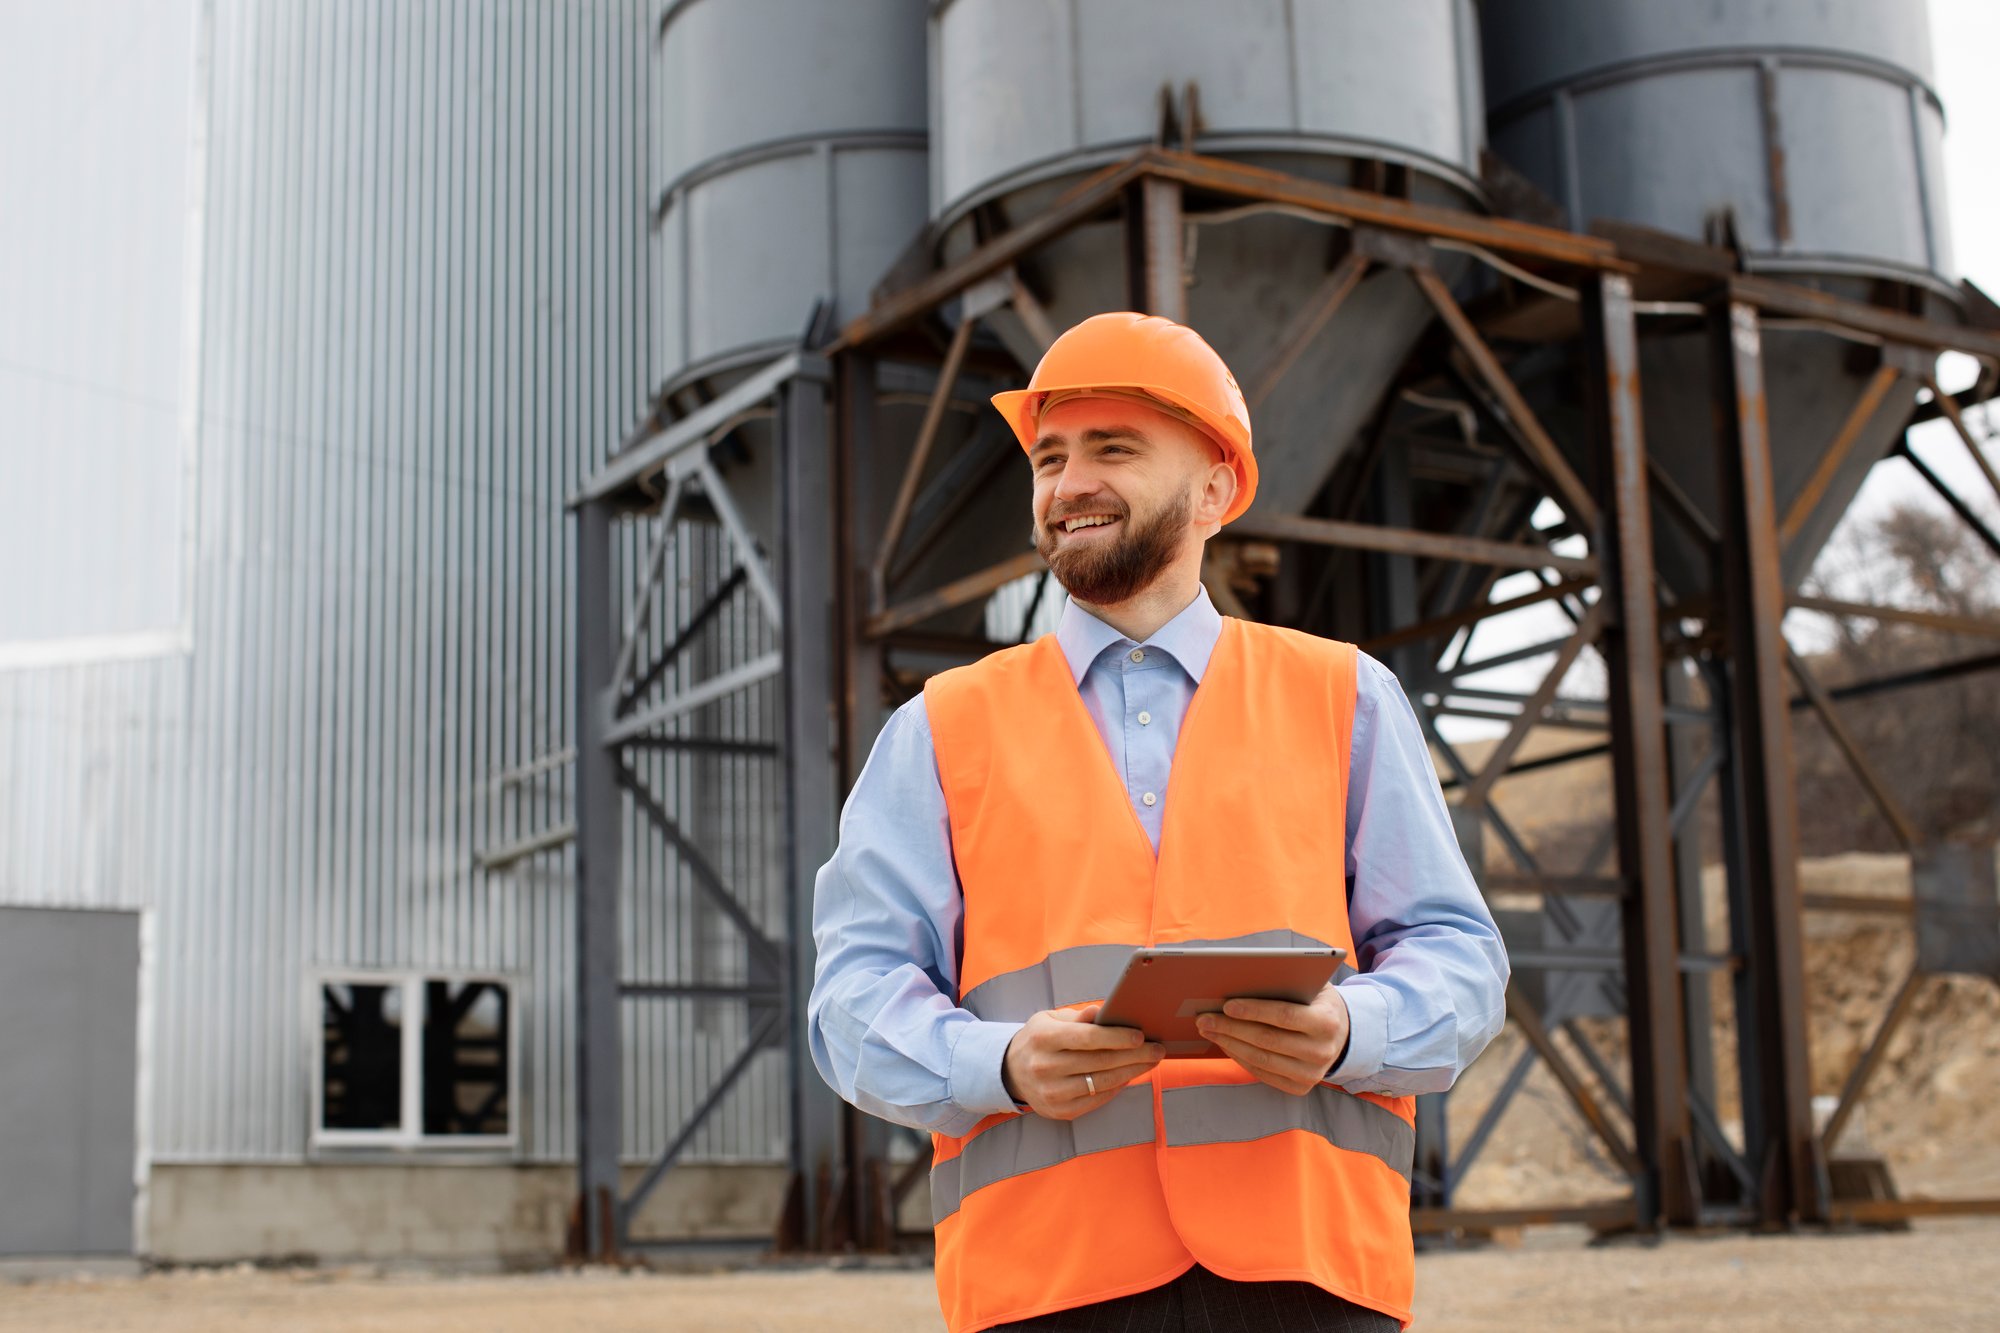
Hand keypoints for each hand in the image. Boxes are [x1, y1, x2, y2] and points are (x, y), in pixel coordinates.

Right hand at [1001, 1005, 1164, 1120]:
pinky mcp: (1060, 1111)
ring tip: (1150, 1062)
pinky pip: (1096, 1100)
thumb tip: (1104, 1011)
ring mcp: (1052, 1092)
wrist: (1009, 1072)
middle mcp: (1045, 1067)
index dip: (1116, 1037)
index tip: (1140, 1036)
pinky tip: (1129, 1076)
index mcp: (1044, 1038)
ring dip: (1131, 1073)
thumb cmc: (1038, 1040)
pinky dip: (1116, 1088)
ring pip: (1102, 1083)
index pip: (1087, 1038)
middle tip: (1157, 1049)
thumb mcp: (1050, 1019)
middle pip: (1100, 1062)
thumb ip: (1079, 1017)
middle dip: (1134, 1055)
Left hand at [1196, 983, 1349, 1095]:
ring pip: (1261, 1060)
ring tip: (1209, 1029)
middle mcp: (1322, 1052)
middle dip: (1231, 1028)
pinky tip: (1225, 1043)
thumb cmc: (1317, 1002)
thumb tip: (1243, 978)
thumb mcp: (1312, 985)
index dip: (1254, 1011)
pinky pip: (1262, 1073)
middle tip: (1204, 1018)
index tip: (1226, 1005)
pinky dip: (1239, 1058)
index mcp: (1327, 1022)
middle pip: (1267, 1040)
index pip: (1285, 1016)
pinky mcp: (1300, 1087)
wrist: (1341, 1035)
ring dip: (1229, 1044)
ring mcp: (1312, 1074)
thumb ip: (1287, 980)